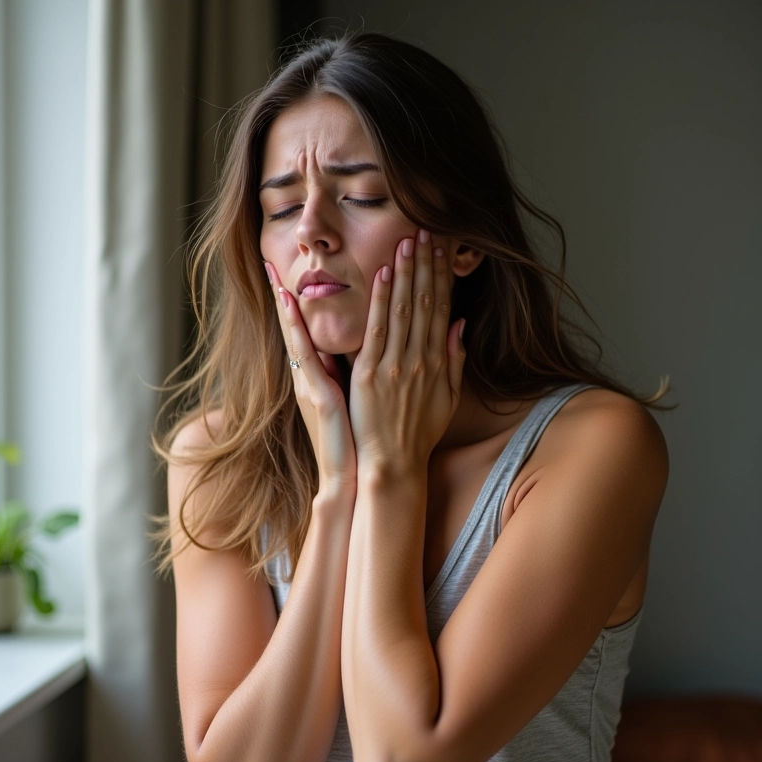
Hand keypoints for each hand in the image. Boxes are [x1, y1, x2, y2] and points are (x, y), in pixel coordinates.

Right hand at [265, 263, 356, 493]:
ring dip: (285, 302)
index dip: (293, 303)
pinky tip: (289, 304)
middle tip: (267, 260)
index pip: (304, 331)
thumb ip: (343, 371)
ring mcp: (308, 383)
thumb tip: (344, 345)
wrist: (352, 473)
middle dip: (279, 294)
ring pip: (294, 334)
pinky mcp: (316, 393)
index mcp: (318, 376)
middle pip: (293, 328)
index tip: (283, 274)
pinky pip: (306, 353)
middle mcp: (308, 376)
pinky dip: (296, 327)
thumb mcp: (348, 397)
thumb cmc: (353, 436)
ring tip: (274, 271)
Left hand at [348, 229, 465, 474]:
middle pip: (426, 303)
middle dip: (427, 265)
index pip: (442, 309)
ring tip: (409, 241)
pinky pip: (377, 331)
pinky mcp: (368, 375)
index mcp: (438, 363)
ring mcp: (394, 366)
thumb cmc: (418, 433)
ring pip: (404, 310)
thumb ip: (455, 361)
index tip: (443, 250)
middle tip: (427, 231)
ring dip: (406, 273)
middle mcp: (419, 359)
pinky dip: (382, 301)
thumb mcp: (447, 399)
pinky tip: (384, 274)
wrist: (392, 463)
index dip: (443, 277)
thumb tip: (461, 324)